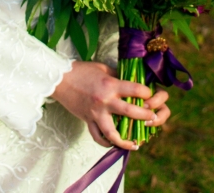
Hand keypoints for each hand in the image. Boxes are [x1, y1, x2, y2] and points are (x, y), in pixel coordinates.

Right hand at [51, 60, 169, 149]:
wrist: (60, 79)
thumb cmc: (82, 70)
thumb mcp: (103, 68)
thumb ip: (117, 76)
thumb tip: (131, 81)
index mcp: (110, 85)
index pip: (135, 90)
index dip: (146, 93)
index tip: (150, 94)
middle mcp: (104, 101)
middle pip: (130, 112)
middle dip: (145, 116)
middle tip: (153, 118)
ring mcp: (95, 113)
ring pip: (113, 133)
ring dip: (125, 140)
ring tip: (136, 144)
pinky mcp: (87, 120)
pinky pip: (97, 136)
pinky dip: (106, 142)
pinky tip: (113, 144)